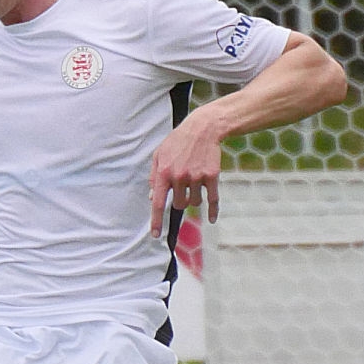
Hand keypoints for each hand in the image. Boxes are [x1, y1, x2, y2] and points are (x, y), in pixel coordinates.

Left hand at [148, 115, 221, 237]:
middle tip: (182, 189)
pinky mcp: (211, 176)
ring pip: (194, 202)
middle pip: (178, 204)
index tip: (155, 235)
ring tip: (194, 183)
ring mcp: (196, 177)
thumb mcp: (159, 155)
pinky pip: (213, 200)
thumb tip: (150, 197)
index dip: (156, 221)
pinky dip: (212, 211)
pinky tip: (211, 219)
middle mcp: (179, 177)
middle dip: (179, 201)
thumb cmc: (178, 142)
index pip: (157, 202)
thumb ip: (153, 176)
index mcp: (163, 173)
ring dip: (193, 198)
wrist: (203, 128)